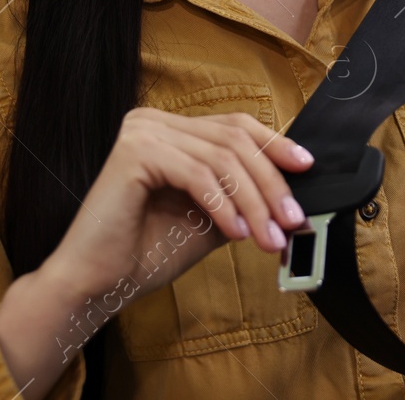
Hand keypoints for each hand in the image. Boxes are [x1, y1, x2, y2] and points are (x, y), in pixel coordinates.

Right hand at [42, 108, 313, 299]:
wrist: (98, 284)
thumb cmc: (147, 252)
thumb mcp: (211, 217)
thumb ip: (244, 196)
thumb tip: (293, 196)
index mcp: (170, 128)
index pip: (236, 126)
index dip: (275, 145)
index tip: (307, 169)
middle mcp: (154, 121)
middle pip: (235, 140)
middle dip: (271, 183)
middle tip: (293, 221)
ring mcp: (142, 131)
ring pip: (222, 159)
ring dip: (254, 201)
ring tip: (270, 238)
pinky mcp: (134, 152)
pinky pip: (198, 175)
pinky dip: (224, 205)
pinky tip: (237, 233)